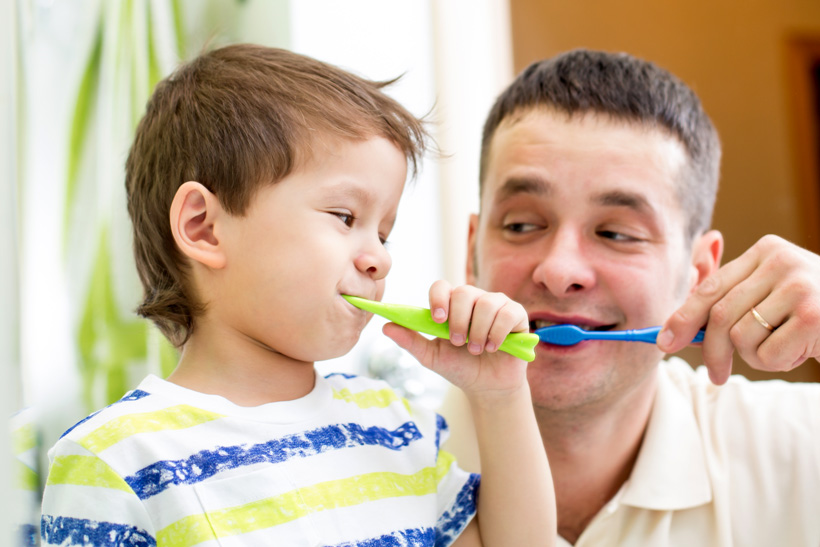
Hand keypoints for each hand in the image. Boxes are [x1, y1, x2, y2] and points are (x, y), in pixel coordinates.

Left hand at [382, 280, 529, 397]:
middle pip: (464, 292)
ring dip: (478, 331)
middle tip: (457, 342)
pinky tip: (493, 347)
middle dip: (458, 320)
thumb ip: (410, 340)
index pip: (442, 287)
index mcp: (451, 304)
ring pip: (487, 303)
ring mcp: (496, 304)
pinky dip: (497, 332)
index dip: (439, 299)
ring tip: (476, 350)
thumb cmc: (459, 367)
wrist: (487, 387)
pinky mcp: (516, 315)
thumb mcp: (431, 356)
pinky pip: (508, 313)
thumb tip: (386, 327)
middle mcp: (474, 299)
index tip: (437, 320)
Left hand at [658, 235, 819, 383]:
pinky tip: (802, 352)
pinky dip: (778, 363)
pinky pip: (767, 353)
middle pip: (718, 315)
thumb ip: (731, 292)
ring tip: (784, 348)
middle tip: (715, 376)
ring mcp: (800, 286)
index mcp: (766, 251)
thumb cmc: (814, 312)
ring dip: (756, 357)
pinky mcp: (815, 317)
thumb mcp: (773, 293)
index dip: (683, 318)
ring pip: (741, 337)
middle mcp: (781, 261)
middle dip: (710, 352)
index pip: (710, 287)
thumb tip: (677, 310)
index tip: (664, 342)